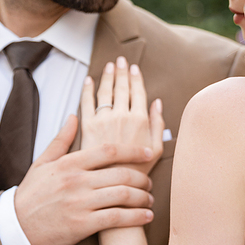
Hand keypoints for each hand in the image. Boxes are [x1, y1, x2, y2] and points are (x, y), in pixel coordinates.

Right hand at [15, 115, 154, 244]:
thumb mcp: (42, 163)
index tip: (149, 153)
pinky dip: (136, 217)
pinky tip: (146, 216)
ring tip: (150, 200)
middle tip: (150, 182)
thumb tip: (75, 116)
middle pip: (122, 173)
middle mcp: (77, 181)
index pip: (109, 151)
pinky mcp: (83, 225)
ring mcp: (80, 203)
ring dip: (143, 198)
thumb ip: (61, 140)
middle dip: (143, 178)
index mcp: (69, 163)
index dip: (134, 151)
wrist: (16, 227)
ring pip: (123, 195)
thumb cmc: (31, 194)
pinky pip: (117, 218)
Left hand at [81, 57, 163, 173]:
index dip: (136, 78)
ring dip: (107, 76)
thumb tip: (157, 102)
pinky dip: (87, 89)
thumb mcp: (158, 149)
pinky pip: (86, 102)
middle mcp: (122, 116)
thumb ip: (158, 123)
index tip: (133, 68)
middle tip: (120, 60)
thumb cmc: (139, 171)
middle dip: (121, 72)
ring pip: (106, 91)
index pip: (138, 92)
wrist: (115, 185)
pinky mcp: (88, 126)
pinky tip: (89, 81)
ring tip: (108, 66)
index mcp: (140, 120)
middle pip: (122, 88)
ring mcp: (104, 120)